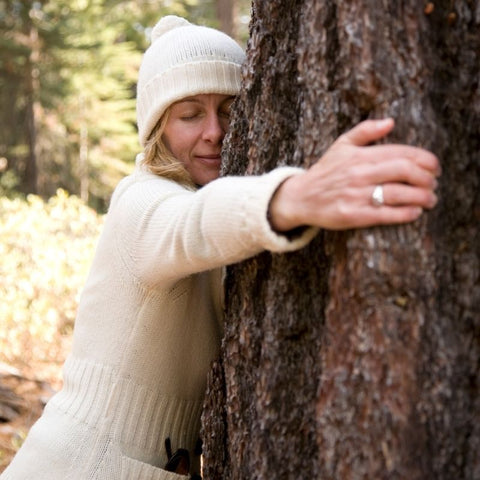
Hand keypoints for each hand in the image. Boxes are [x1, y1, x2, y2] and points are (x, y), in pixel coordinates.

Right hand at [269, 118, 440, 230]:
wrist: (300, 197)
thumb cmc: (325, 171)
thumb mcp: (341, 145)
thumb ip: (366, 131)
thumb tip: (391, 122)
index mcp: (360, 155)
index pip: (402, 153)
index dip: (425, 160)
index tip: (436, 167)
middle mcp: (359, 173)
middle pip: (405, 172)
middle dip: (427, 178)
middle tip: (434, 184)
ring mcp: (356, 195)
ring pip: (398, 194)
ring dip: (422, 197)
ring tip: (430, 199)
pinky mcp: (352, 215)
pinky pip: (385, 214)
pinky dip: (405, 214)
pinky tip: (415, 212)